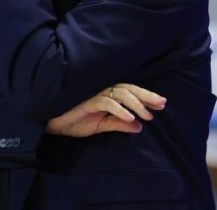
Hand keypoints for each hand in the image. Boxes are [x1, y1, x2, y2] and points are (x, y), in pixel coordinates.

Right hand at [45, 83, 166, 137]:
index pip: (131, 92)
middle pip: (129, 89)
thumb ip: (119, 124)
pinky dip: (119, 110)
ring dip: (136, 104)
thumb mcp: (101, 125)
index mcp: (108, 95)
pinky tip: (129, 117)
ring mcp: (95, 94)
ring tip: (148, 115)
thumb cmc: (76, 120)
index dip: (146, 97)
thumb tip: (140, 127)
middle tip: (162, 104)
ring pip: (121, 94)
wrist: (54, 123)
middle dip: (147, 96)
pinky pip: (106, 103)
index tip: (162, 104)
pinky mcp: (87, 101)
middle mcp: (103, 91)